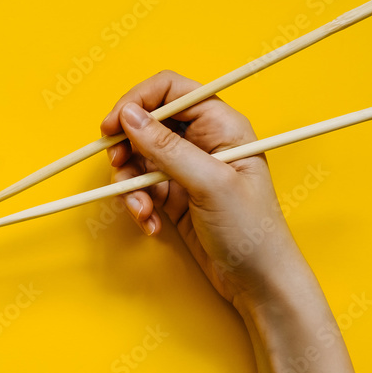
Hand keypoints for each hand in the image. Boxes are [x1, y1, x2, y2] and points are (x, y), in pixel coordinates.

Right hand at [100, 70, 307, 307]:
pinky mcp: (176, 196)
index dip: (138, 101)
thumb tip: (129, 115)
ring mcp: (187, 169)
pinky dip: (138, 205)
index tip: (112, 125)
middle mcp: (203, 141)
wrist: (259, 282)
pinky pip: (142, 189)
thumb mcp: (209, 183)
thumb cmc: (251, 230)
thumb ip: (166, 147)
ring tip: (141, 211)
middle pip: (148, 123)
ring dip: (131, 185)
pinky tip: (151, 226)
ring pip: (139, 159)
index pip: (170, 90)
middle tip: (118, 167)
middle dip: (127, 147)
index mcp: (221, 125)